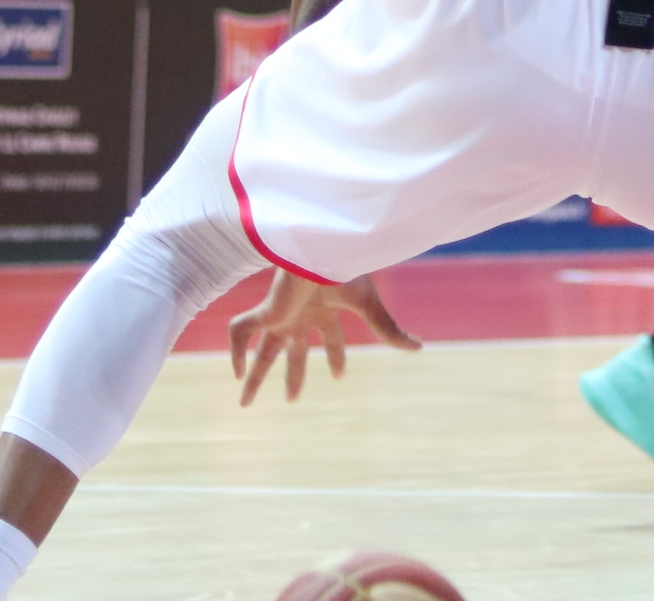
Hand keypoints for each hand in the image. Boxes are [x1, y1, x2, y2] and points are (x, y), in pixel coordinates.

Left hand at [228, 270, 420, 403]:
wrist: (321, 248)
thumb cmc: (345, 270)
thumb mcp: (370, 306)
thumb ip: (389, 329)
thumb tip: (419, 348)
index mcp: (326, 312)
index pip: (332, 341)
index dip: (336, 359)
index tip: (338, 378)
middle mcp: (301, 316)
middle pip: (293, 352)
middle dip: (293, 376)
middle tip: (291, 401)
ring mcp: (281, 315)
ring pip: (262, 351)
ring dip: (254, 377)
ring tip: (244, 404)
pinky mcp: (265, 312)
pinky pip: (240, 333)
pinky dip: (234, 352)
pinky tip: (235, 373)